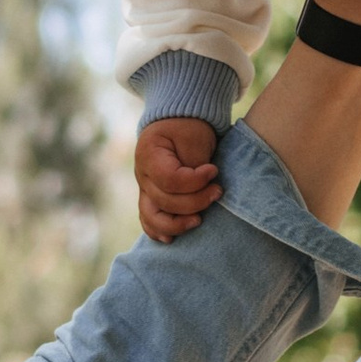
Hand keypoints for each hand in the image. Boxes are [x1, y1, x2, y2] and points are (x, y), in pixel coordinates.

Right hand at [135, 113, 221, 241]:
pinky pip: (148, 220)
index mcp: (148, 154)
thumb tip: (201, 191)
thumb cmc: (188, 127)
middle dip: (196, 201)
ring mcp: (144, 188)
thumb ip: (194, 164)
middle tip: (218, 191)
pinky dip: (158, 231)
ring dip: (177, 224)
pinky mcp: (150, 197)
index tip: (214, 171)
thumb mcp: (193, 137)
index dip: (195, 182)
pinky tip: (171, 239)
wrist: (178, 122)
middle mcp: (142, 175)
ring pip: (152, 217)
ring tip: (199, 221)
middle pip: (164, 201)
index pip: (170, 180)